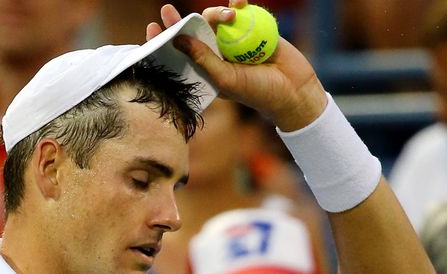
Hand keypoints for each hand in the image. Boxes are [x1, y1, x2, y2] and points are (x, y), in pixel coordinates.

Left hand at [146, 1, 327, 130]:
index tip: (153, 27)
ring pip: (216, 19)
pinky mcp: (253, 29)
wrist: (293, 89)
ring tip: (230, 16)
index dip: (166, 40)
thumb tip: (179, 39)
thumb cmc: (257, 91)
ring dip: (217, 13)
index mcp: (206, 69)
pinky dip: (238, 4)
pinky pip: (241, 12)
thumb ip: (203, 59)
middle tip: (166, 9)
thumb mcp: (225, 78)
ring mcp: (234, 40)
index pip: (182, 53)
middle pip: (195, 32)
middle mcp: (218, 53)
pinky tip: (239, 1)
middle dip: (183, 20)